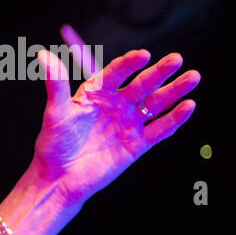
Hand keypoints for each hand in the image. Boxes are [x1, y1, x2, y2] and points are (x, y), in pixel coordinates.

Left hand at [31, 44, 199, 207]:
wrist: (59, 179)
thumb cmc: (53, 145)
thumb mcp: (55, 113)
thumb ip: (55, 84)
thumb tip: (43, 55)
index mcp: (96, 94)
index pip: (115, 73)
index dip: (129, 63)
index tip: (143, 55)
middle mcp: (116, 105)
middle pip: (142, 84)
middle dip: (160, 72)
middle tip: (177, 59)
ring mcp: (128, 124)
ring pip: (156, 103)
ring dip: (174, 91)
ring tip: (193, 77)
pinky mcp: (138, 144)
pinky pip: (160, 129)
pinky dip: (174, 118)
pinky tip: (188, 105)